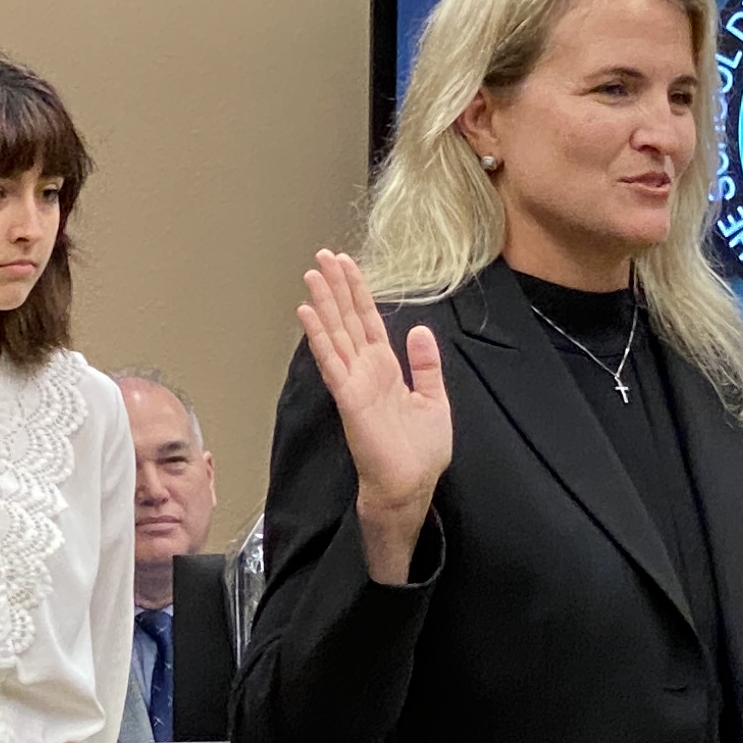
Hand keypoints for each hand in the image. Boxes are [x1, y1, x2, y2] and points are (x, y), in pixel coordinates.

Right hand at [295, 250, 451, 582]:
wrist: (411, 486)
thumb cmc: (421, 453)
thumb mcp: (434, 400)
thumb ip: (426, 365)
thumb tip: (420, 329)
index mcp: (386, 368)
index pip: (368, 321)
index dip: (357, 292)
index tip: (346, 264)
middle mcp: (366, 370)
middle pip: (347, 319)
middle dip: (336, 287)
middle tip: (322, 256)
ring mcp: (354, 382)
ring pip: (336, 334)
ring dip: (323, 303)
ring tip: (311, 275)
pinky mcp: (349, 397)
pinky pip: (332, 361)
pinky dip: (320, 337)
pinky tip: (308, 314)